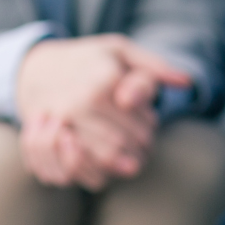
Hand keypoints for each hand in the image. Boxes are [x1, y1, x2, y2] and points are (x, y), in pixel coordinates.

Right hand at [15, 35, 190, 188]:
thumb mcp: (122, 51)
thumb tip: (187, 82)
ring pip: (101, 163)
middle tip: (143, 147)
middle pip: (124, 147)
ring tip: (128, 159)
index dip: (150, 132)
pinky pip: (71, 173)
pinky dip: (91, 174)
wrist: (38, 67)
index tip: (150, 127)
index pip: (142, 127)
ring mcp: (56, 126)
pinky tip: (101, 165)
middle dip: (139, 151)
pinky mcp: (41, 143)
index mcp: (103, 83)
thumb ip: (155, 67)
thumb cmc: (89, 59)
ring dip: (119, 166)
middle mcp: (78, 105)